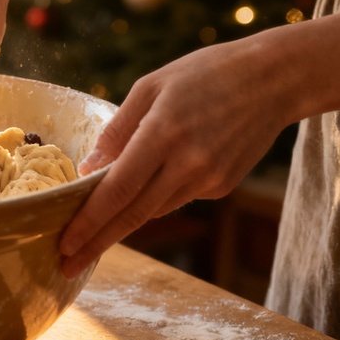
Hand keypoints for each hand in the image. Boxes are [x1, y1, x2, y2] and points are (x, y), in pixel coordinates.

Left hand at [58, 36, 289, 276]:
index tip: (65, 244)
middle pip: (133, 215)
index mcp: (163, 134)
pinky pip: (176, 198)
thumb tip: (87, 172)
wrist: (274, 79)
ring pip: (153, 210)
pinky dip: (154, 196)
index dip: (89, 222)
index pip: (117, 191)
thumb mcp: (150, 87)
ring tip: (92, 231)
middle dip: (96, 242)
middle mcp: (188, 164)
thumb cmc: (204, 74)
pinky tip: (154, 177)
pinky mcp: (223, 186)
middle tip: (67, 265)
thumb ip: (116, 132)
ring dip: (121, 222)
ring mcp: (209, 179)